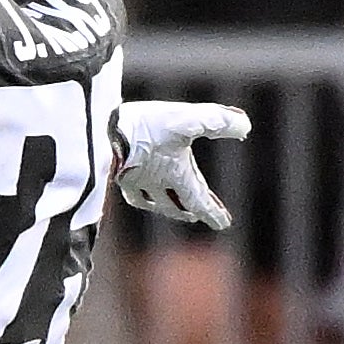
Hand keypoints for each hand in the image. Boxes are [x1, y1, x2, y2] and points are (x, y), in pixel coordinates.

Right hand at [113, 100, 250, 230]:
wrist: (98, 128)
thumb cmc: (146, 125)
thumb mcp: (188, 119)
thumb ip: (218, 121)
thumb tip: (245, 127)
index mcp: (175, 175)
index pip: (198, 200)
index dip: (212, 213)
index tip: (222, 224)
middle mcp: (154, 182)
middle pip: (176, 203)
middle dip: (189, 210)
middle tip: (198, 216)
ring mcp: (132, 178)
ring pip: (150, 199)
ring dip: (165, 206)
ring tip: (170, 206)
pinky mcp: (113, 169)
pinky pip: (128, 188)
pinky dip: (138, 193)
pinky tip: (135, 186)